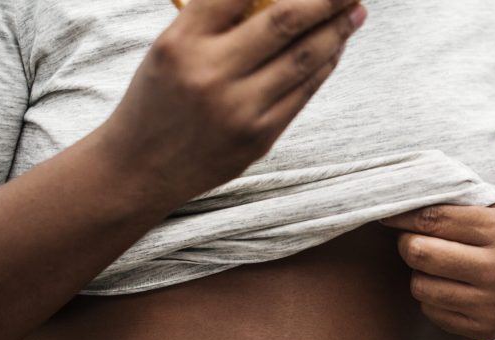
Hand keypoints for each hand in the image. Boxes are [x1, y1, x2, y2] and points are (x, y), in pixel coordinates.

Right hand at [99, 0, 365, 201]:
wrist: (140, 168)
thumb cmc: (158, 97)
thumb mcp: (170, 48)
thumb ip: (215, 21)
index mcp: (181, 41)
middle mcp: (211, 74)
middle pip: (285, 23)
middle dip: (326, 1)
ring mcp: (239, 109)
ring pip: (304, 59)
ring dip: (336, 32)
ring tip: (354, 12)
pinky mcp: (259, 137)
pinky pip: (303, 93)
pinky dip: (324, 65)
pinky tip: (335, 48)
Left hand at [380, 201, 494, 339]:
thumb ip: (463, 206)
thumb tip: (405, 201)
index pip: (434, 219)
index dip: (402, 215)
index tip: (388, 213)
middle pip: (420, 253)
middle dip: (407, 242)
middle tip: (412, 238)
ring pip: (420, 286)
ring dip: (420, 272)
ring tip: (437, 263)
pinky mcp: (487, 329)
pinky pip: (432, 311)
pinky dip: (433, 296)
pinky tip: (451, 285)